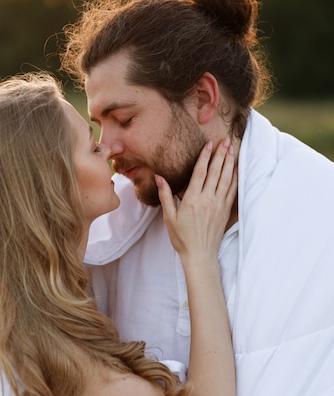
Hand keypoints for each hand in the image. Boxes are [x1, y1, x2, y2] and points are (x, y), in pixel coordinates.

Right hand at [155, 139, 236, 261]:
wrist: (200, 255)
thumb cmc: (182, 238)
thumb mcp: (169, 217)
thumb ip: (166, 195)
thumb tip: (159, 177)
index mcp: (192, 200)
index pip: (200, 173)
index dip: (205, 157)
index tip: (209, 144)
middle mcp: (208, 200)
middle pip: (216, 172)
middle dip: (221, 155)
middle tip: (225, 140)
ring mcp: (219, 205)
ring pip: (226, 179)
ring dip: (229, 163)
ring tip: (232, 150)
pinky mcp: (226, 211)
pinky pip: (232, 191)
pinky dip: (235, 178)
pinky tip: (236, 170)